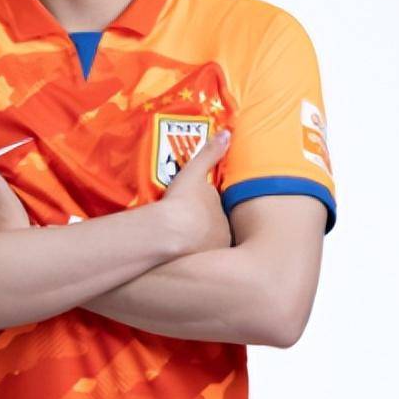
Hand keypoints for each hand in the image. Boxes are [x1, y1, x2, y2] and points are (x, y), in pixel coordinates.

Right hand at [160, 129, 232, 253]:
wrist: (170, 232)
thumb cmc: (180, 201)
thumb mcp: (193, 172)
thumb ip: (209, 153)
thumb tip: (228, 133)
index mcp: (220, 210)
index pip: (213, 208)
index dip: (200, 208)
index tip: (187, 209)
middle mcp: (223, 230)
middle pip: (211, 227)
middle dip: (200, 227)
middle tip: (180, 226)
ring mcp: (214, 249)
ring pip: (205, 244)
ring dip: (194, 243)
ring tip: (174, 242)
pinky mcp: (202, 266)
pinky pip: (195, 260)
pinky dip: (187, 257)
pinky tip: (172, 256)